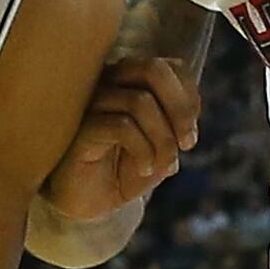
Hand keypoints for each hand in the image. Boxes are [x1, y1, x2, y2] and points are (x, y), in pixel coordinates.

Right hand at [37, 55, 197, 229]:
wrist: (89, 201)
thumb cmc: (123, 169)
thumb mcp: (161, 145)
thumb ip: (177, 120)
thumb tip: (189, 110)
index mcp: (130, 80)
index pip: (170, 67)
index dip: (189, 99)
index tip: (189, 138)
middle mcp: (109, 81)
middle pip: (153, 69)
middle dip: (180, 109)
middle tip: (186, 144)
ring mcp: (91, 102)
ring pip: (140, 101)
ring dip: (163, 140)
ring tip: (164, 166)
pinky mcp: (80, 127)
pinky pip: (122, 126)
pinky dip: (143, 150)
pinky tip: (144, 169)